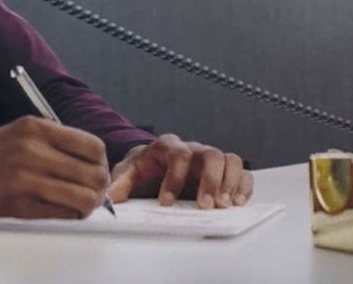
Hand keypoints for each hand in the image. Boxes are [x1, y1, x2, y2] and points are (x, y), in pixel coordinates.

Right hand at [0, 116, 109, 218]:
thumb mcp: (22, 131)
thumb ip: (57, 140)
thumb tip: (95, 160)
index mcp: (36, 128)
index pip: (92, 146)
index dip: (101, 162)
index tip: (98, 169)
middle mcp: (32, 151)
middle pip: (93, 174)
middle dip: (100, 187)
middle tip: (96, 191)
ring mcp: (26, 180)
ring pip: (82, 198)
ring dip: (89, 204)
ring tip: (83, 204)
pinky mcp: (19, 205)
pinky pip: (61, 214)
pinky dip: (69, 215)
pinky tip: (64, 210)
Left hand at [106, 134, 252, 209]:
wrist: (152, 167)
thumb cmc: (143, 170)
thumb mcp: (128, 173)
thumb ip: (120, 183)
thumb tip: (109, 197)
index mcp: (169, 146)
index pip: (178, 155)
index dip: (175, 178)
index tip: (167, 203)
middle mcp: (194, 149)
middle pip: (211, 155)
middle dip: (210, 181)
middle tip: (205, 206)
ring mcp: (211, 159)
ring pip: (230, 160)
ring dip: (230, 183)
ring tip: (224, 206)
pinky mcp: (224, 172)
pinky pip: (242, 173)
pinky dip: (243, 186)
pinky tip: (237, 203)